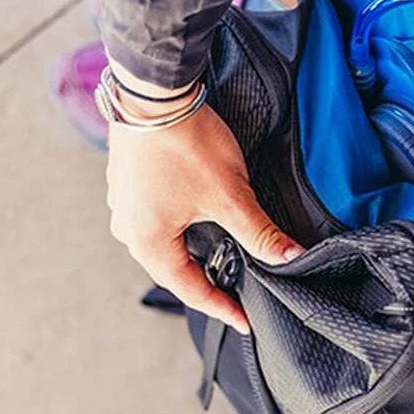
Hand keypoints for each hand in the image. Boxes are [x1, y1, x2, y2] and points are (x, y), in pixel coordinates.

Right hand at [106, 87, 302, 331]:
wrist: (155, 92)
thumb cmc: (186, 145)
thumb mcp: (230, 197)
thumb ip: (260, 233)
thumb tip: (290, 258)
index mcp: (148, 243)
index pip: (191, 290)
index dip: (222, 307)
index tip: (244, 321)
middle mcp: (127, 229)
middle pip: (173, 269)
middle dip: (204, 283)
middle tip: (233, 297)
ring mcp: (123, 204)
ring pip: (163, 243)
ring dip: (190, 254)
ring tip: (218, 263)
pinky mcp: (127, 182)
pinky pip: (154, 218)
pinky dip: (179, 228)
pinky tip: (197, 222)